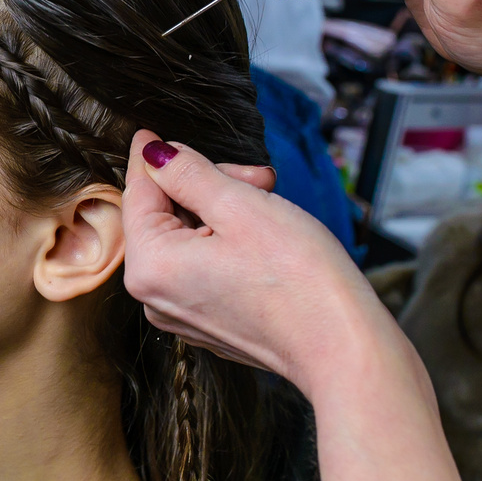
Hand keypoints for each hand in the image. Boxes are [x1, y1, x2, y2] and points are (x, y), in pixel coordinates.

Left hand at [122, 131, 465, 480]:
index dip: (151, 158)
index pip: (139, 194)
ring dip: (224, 212)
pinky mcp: (208, 322)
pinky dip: (226, 243)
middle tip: (259, 177)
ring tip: (270, 202)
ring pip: (187, 239)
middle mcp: (154, 298)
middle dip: (208, 186)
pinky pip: (202, 266)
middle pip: (164, 216)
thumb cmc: (298, 278)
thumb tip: (153, 154)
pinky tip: (264, 237)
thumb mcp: (240, 206)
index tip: (151, 133)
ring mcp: (181, 314)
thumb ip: (188, 173)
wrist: (342, 348)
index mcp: (151, 267)